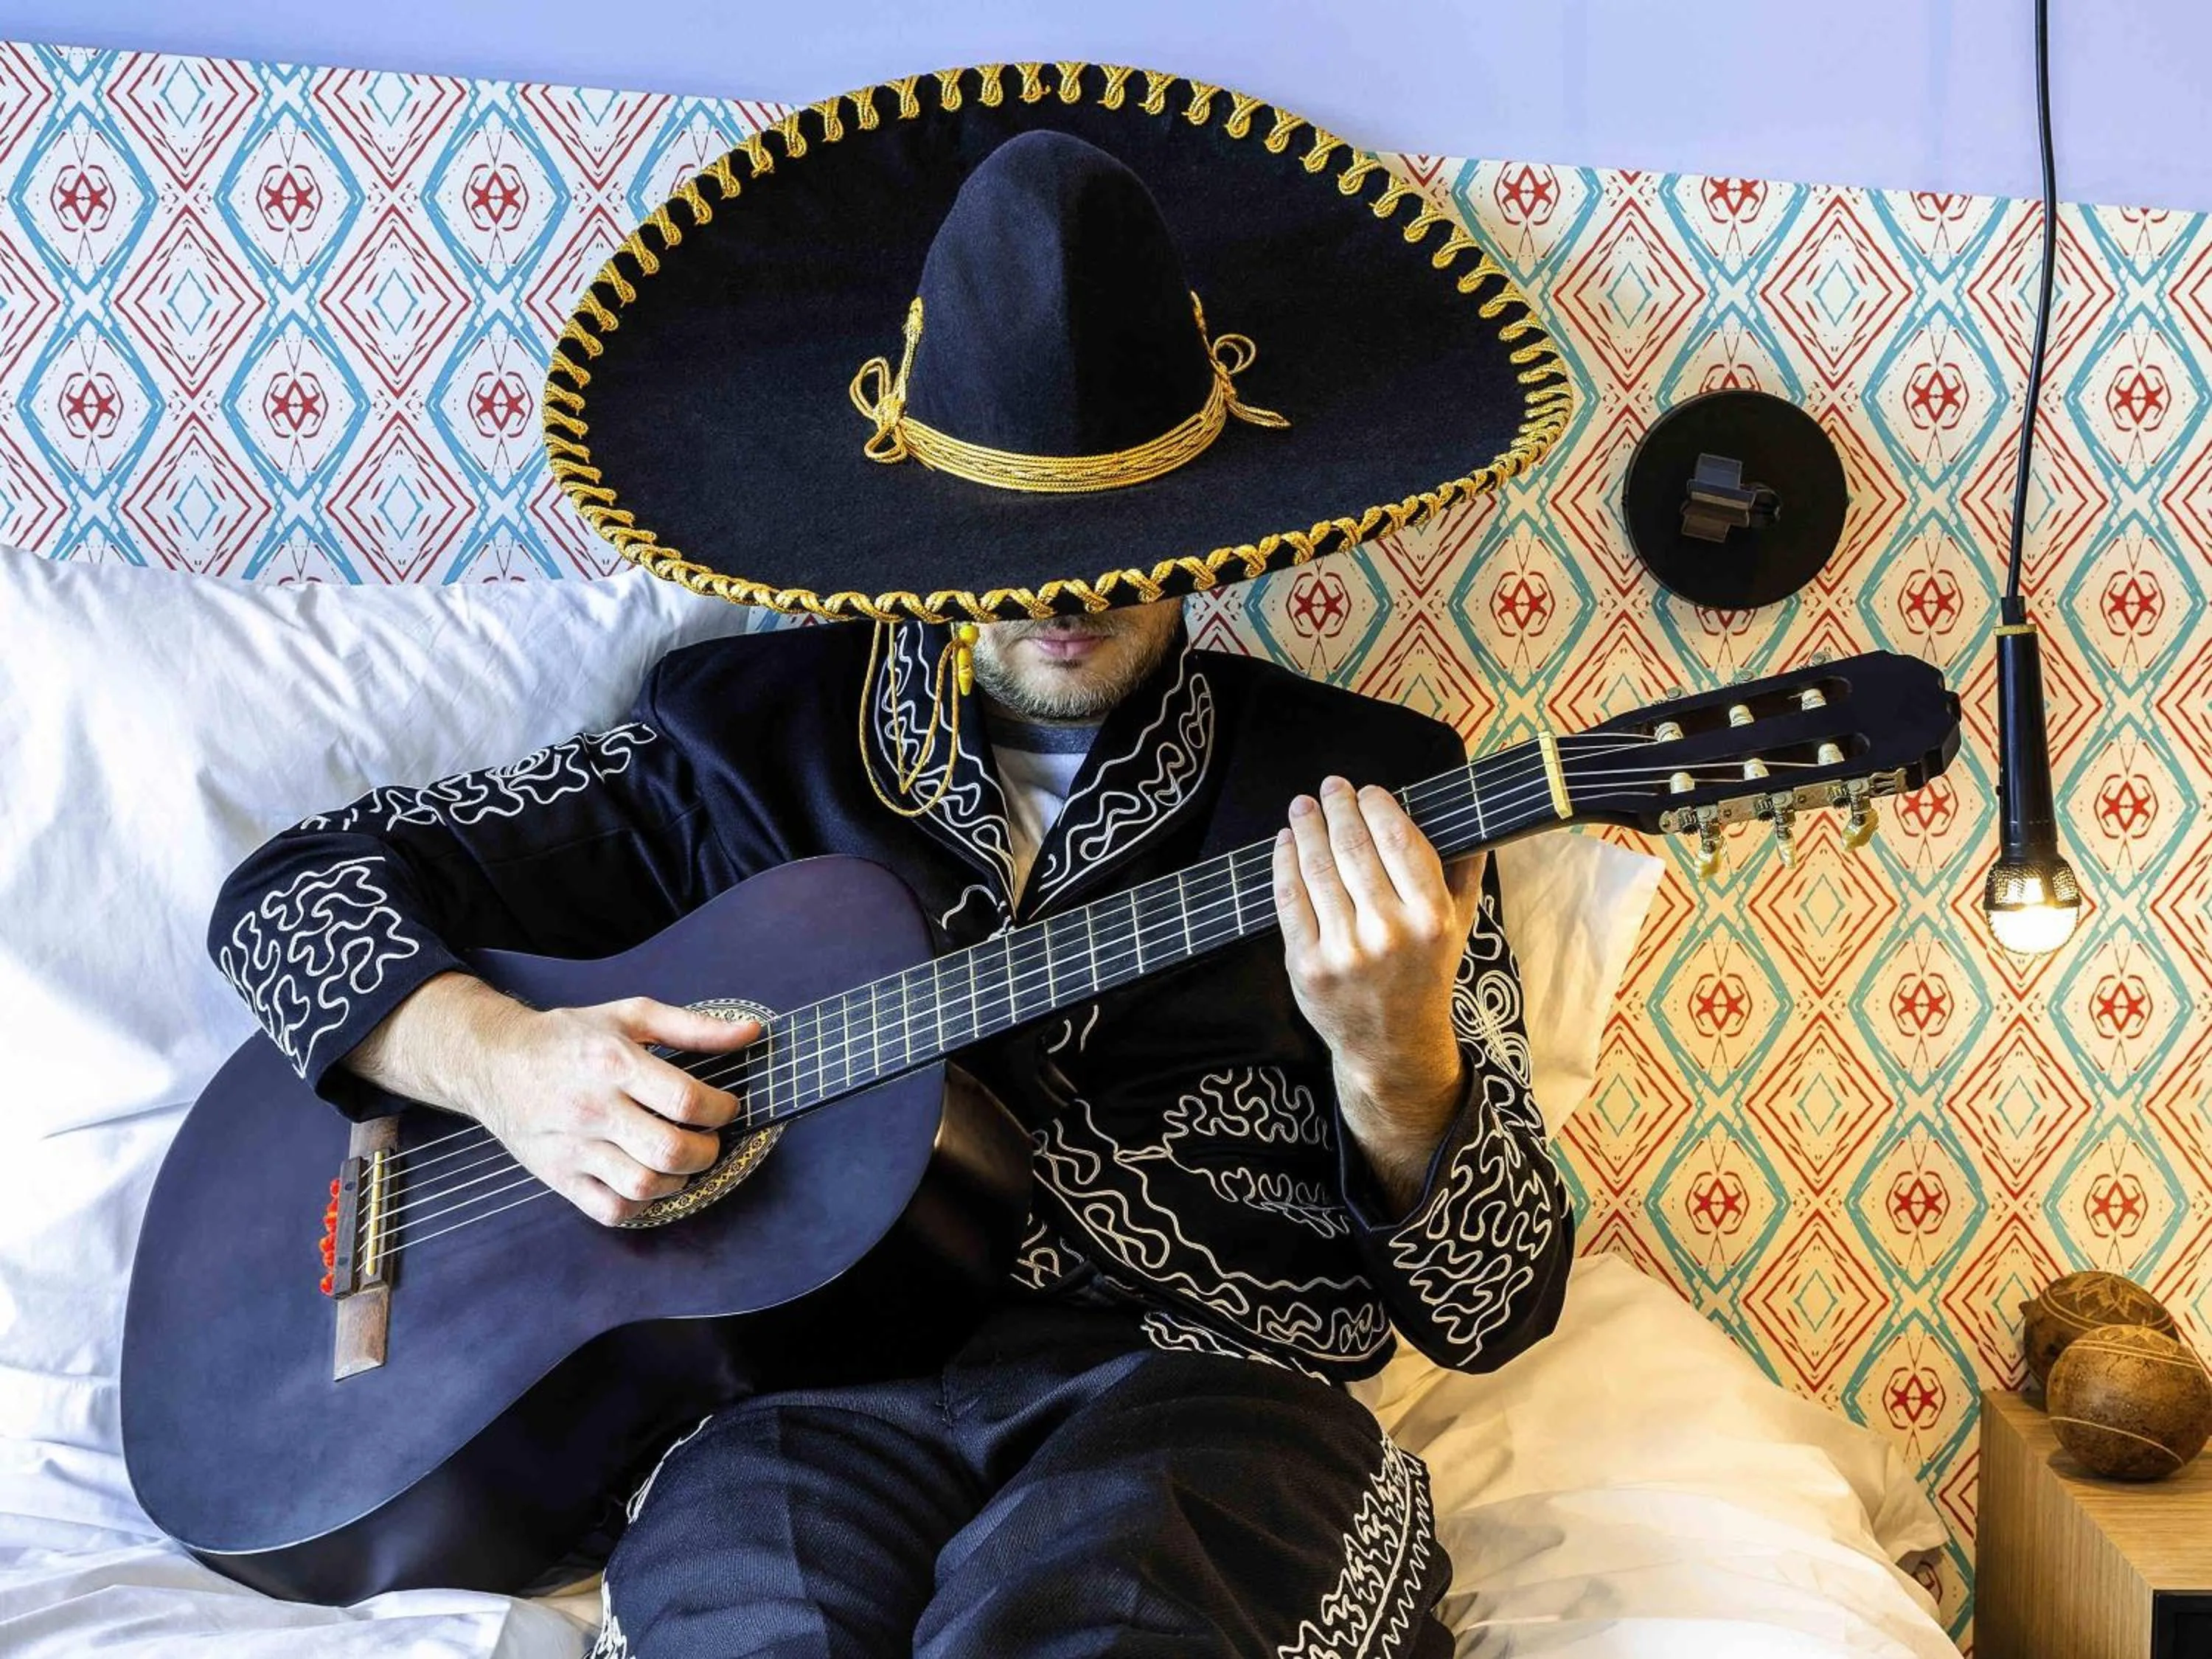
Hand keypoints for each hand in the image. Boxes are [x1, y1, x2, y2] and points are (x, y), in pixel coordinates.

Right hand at [346, 973, 762, 1225]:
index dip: (721, 1109)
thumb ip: (694, 1027)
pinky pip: (612, 1209)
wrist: (494, 1062)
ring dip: (679, 1179)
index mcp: (613, 1063)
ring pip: (644, 1185)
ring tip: (681, 1160)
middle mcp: (592, 1109)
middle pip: (670, 1150)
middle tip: (708, 1139)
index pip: (686, 1101)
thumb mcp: (631, 1015)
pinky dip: (642, 1204)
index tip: (724, 1106)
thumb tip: (751, 1033)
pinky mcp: (558, 1177)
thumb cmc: (570, 1037)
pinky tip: (648, 1180)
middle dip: (707, 1150)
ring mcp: (573, 1148)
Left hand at [1273, 776, 1485, 1212]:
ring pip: (1318, 869)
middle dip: (1337, 808)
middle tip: (1329, 788)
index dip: (1377, 805)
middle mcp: (1388, 931)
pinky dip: (1285, 864)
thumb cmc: (1425, 977)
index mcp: (1431, 917)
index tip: (1367, 790)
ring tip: (1303, 807)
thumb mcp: (1458, 928)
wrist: (1392, 1045)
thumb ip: (1464, 873)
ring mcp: (1344, 950)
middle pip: (1353, 847)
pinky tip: (1287, 843)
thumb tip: (1469, 819)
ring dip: (1307, 828)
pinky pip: (1290, 901)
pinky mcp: (1308, 966)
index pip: (1398, 839)